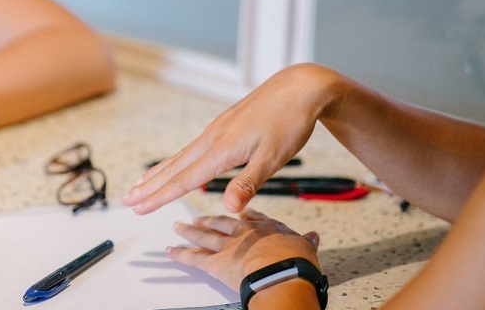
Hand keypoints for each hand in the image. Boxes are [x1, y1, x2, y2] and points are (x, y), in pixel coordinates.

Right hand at [122, 64, 338, 213]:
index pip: (184, 179)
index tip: (138, 208)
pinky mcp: (223, 126)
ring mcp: (216, 130)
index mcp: (222, 149)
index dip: (160, 196)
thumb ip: (248, 184)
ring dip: (158, 173)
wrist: (299, 88)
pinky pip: (192, 148)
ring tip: (139, 184)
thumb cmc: (290, 123)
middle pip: (174, 167)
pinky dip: (176, 160)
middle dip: (149, 186)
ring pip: (180, 156)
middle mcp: (212, 138)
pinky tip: (176, 164)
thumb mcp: (274, 158)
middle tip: (126, 199)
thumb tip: (228, 209)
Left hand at [168, 209, 319, 290]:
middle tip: (198, 217)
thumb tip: (314, 237)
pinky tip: (170, 250)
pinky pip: (193, 258)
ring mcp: (227, 247)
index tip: (237, 210)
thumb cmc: (296, 262)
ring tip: (178, 226)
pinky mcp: (215, 263)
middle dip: (209, 220)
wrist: (282, 274)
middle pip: (222, 223)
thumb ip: (306, 241)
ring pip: (204, 236)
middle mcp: (243, 233)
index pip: (251, 217)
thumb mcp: (306, 248)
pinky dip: (180, 254)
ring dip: (189, 231)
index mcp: (266, 227)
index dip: (243, 214)